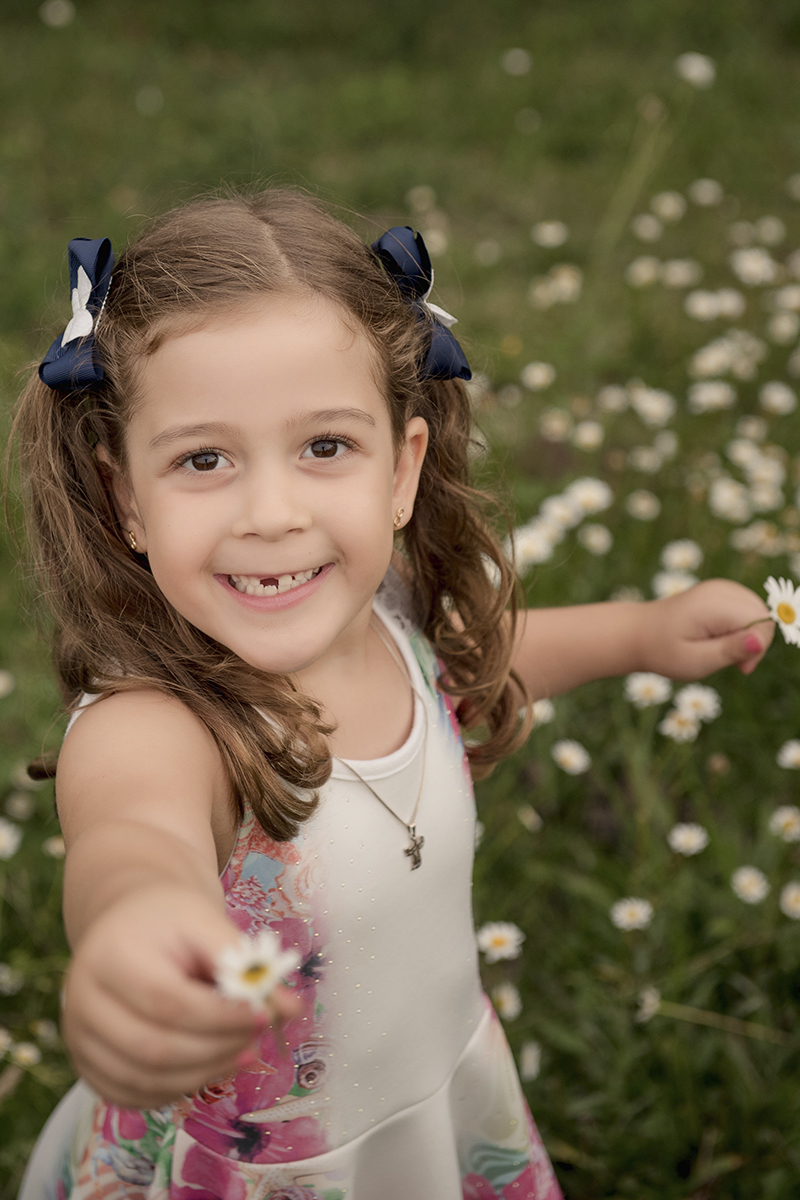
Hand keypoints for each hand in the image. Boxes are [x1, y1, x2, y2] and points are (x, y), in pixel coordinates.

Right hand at [62, 883, 301, 1107]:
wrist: (126, 922)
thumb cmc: (169, 920)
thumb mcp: (206, 923)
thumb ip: (245, 964)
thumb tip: (293, 1009)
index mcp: (109, 956)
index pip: (168, 1002)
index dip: (221, 1018)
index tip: (263, 1015)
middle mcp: (81, 1001)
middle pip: (155, 1048)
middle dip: (217, 1049)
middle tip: (257, 1039)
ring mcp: (78, 1038)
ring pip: (145, 1079)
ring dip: (204, 1073)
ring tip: (241, 1053)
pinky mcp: (86, 1064)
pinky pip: (132, 1095)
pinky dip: (177, 1089)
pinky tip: (209, 1065)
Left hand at [640, 578, 773, 679]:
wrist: (638, 633)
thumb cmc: (664, 651)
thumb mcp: (696, 661)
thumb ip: (730, 650)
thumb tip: (760, 640)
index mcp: (715, 604)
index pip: (762, 622)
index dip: (758, 648)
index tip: (740, 668)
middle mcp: (722, 589)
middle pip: (763, 615)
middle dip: (754, 642)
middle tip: (729, 661)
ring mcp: (721, 587)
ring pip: (758, 612)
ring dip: (748, 635)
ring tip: (720, 649)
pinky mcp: (720, 591)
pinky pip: (747, 609)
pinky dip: (740, 626)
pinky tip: (720, 638)